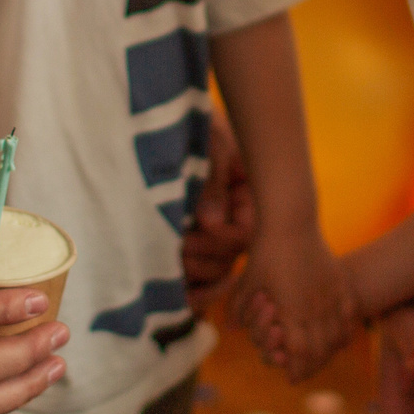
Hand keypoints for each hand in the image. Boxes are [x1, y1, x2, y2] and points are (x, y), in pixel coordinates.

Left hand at [182, 124, 256, 311]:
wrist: (166, 120)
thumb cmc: (192, 126)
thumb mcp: (207, 148)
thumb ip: (212, 184)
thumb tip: (210, 223)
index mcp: (247, 195)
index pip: (245, 232)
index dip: (222, 237)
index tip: (195, 224)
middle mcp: (235, 219)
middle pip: (231, 257)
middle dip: (204, 255)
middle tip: (176, 242)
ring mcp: (214, 234)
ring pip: (216, 273)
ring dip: (194, 271)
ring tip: (169, 256)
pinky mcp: (193, 245)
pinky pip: (201, 280)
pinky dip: (191, 289)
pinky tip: (176, 293)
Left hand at [234, 225, 357, 382]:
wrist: (291, 221)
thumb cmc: (265, 251)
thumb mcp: (247, 281)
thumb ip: (239, 307)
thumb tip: (230, 328)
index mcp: (291, 311)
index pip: (298, 353)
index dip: (296, 369)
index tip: (291, 378)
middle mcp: (315, 307)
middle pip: (320, 350)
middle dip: (311, 366)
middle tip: (303, 373)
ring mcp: (331, 295)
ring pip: (337, 335)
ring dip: (329, 351)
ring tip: (321, 358)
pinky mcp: (340, 282)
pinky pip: (348, 314)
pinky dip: (344, 329)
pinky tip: (339, 335)